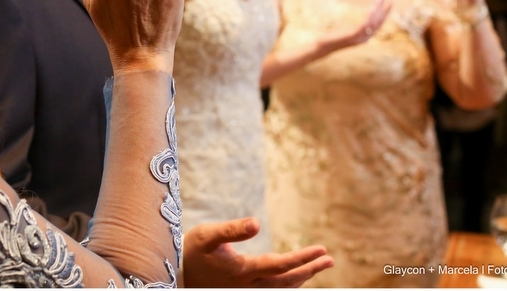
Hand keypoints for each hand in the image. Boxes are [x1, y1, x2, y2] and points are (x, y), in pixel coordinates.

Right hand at [182, 218, 333, 287]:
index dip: (302, 258)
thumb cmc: (191, 251)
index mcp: (242, 270)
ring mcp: (246, 290)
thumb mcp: (207, 235)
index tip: (321, 249)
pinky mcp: (243, 290)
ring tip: (318, 266)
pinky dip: (288, 284)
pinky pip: (273, 290)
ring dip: (302, 278)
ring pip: (281, 289)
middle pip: (286, 281)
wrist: (177, 274)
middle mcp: (248, 285)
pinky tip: (295, 276)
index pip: (280, 265)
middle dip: (309, 270)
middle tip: (329, 259)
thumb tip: (256, 223)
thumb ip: (232, 229)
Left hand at [322, 0, 390, 48]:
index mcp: (365, 37)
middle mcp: (365, 38)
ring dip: (378, 8)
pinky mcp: (354, 36)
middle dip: (384, 7)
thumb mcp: (346, 33)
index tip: (390, 2)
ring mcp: (360, 38)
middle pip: (379, 21)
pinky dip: (370, 16)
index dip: (385, 13)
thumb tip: (360, 24)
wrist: (324, 46)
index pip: (379, 24)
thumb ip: (354, 29)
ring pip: (374, 22)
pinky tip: (373, 7)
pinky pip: (365, 25)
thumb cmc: (332, 39)